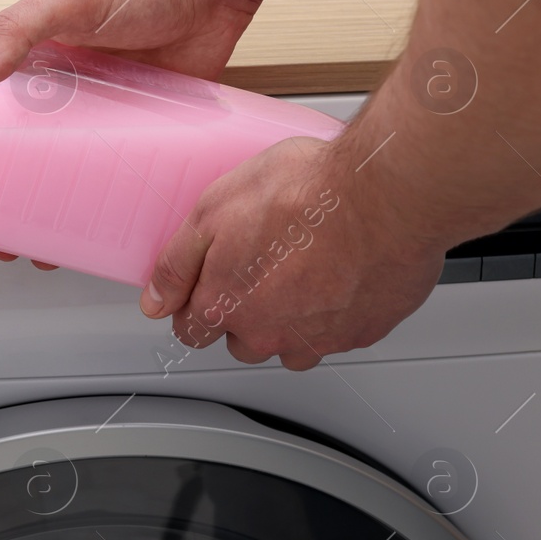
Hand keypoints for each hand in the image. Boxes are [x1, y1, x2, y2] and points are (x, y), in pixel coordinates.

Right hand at [0, 0, 263, 267]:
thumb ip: (15, 31)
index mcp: (27, 67)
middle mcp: (58, 99)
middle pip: (17, 162)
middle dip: (0, 206)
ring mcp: (100, 120)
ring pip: (65, 180)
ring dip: (51, 216)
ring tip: (43, 248)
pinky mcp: (142, 133)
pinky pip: (118, 178)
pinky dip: (108, 208)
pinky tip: (103, 232)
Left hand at [139, 138, 442, 370]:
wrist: (385, 193)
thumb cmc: (305, 193)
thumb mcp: (213, 210)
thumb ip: (177, 264)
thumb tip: (155, 302)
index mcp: (226, 306)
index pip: (192, 331)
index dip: (194, 305)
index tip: (207, 287)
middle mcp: (271, 334)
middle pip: (242, 342)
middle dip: (244, 313)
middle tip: (263, 265)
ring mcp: (320, 338)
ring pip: (292, 346)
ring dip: (291, 320)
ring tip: (304, 270)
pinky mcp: (365, 331)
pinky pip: (339, 335)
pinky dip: (336, 313)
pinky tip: (341, 274)